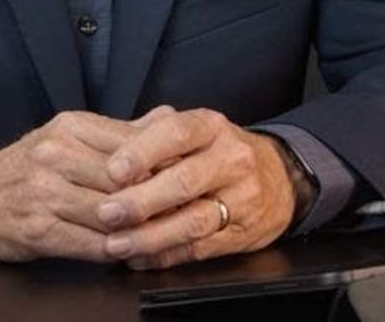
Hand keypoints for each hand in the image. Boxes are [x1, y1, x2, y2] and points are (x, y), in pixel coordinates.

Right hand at [0, 109, 170, 261]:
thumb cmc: (25, 168)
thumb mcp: (67, 137)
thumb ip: (120, 132)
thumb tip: (170, 117)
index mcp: (69, 127)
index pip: (134, 144)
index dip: (166, 165)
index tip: (188, 178)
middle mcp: (56, 155)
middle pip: (127, 181)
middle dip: (159, 200)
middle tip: (186, 212)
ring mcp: (45, 193)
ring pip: (113, 215)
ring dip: (141, 230)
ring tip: (162, 234)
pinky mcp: (39, 230)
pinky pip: (93, 245)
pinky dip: (117, 251)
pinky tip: (129, 251)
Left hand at [93, 109, 298, 269]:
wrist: (280, 178)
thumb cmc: (218, 152)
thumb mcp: (193, 132)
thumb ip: (150, 137)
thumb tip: (103, 152)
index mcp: (211, 127)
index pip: (176, 133)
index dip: (142, 152)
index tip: (112, 170)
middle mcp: (231, 160)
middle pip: (184, 181)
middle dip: (140, 201)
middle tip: (105, 213)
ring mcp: (242, 198)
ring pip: (193, 221)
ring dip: (150, 236)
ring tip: (117, 243)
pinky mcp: (242, 234)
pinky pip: (199, 249)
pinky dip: (165, 255)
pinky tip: (139, 257)